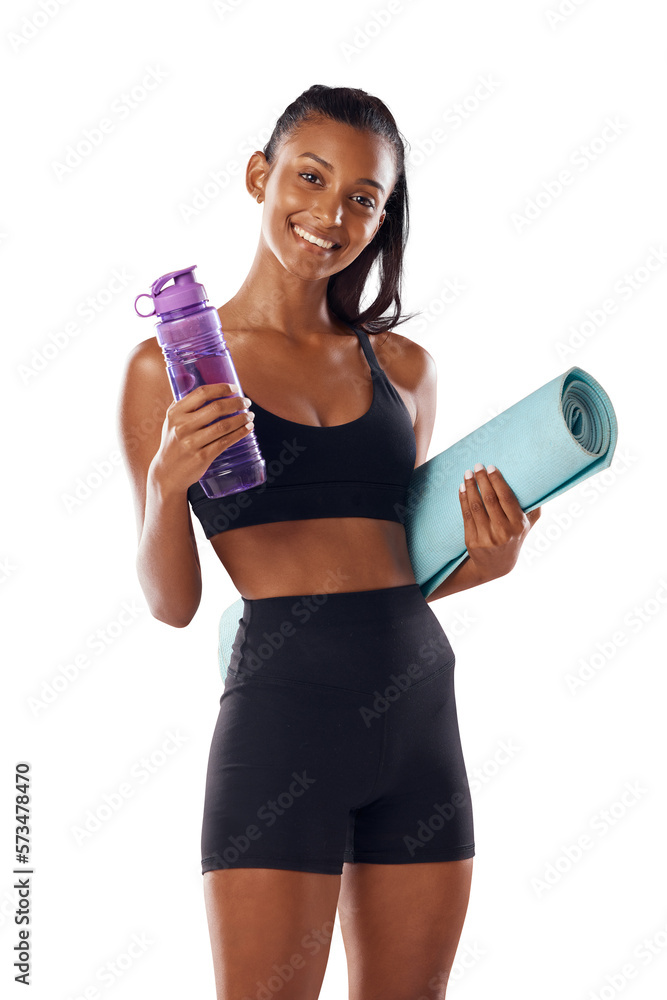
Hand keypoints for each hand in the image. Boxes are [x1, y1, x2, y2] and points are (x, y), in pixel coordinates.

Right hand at [150, 382, 253, 494]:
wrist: (168, 472)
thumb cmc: (174, 443)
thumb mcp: (171, 421)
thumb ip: (184, 404)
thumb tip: (195, 379)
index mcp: (175, 413)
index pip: (201, 393)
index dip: (221, 388)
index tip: (235, 389)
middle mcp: (182, 426)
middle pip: (216, 408)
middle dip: (236, 403)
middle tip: (247, 402)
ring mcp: (192, 442)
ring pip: (223, 425)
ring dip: (241, 418)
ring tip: (250, 415)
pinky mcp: (202, 457)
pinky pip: (225, 442)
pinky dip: (240, 433)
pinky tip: (248, 428)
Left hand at [458, 463, 540, 581]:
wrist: (496, 565)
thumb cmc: (513, 538)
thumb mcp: (527, 526)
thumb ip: (533, 508)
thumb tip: (540, 483)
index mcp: (518, 525)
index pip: (507, 498)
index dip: (497, 481)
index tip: (491, 467)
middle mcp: (503, 532)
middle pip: (490, 500)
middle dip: (482, 480)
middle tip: (477, 466)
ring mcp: (487, 537)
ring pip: (476, 507)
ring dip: (470, 487)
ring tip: (467, 474)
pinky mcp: (472, 541)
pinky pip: (466, 516)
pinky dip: (463, 499)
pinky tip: (462, 488)